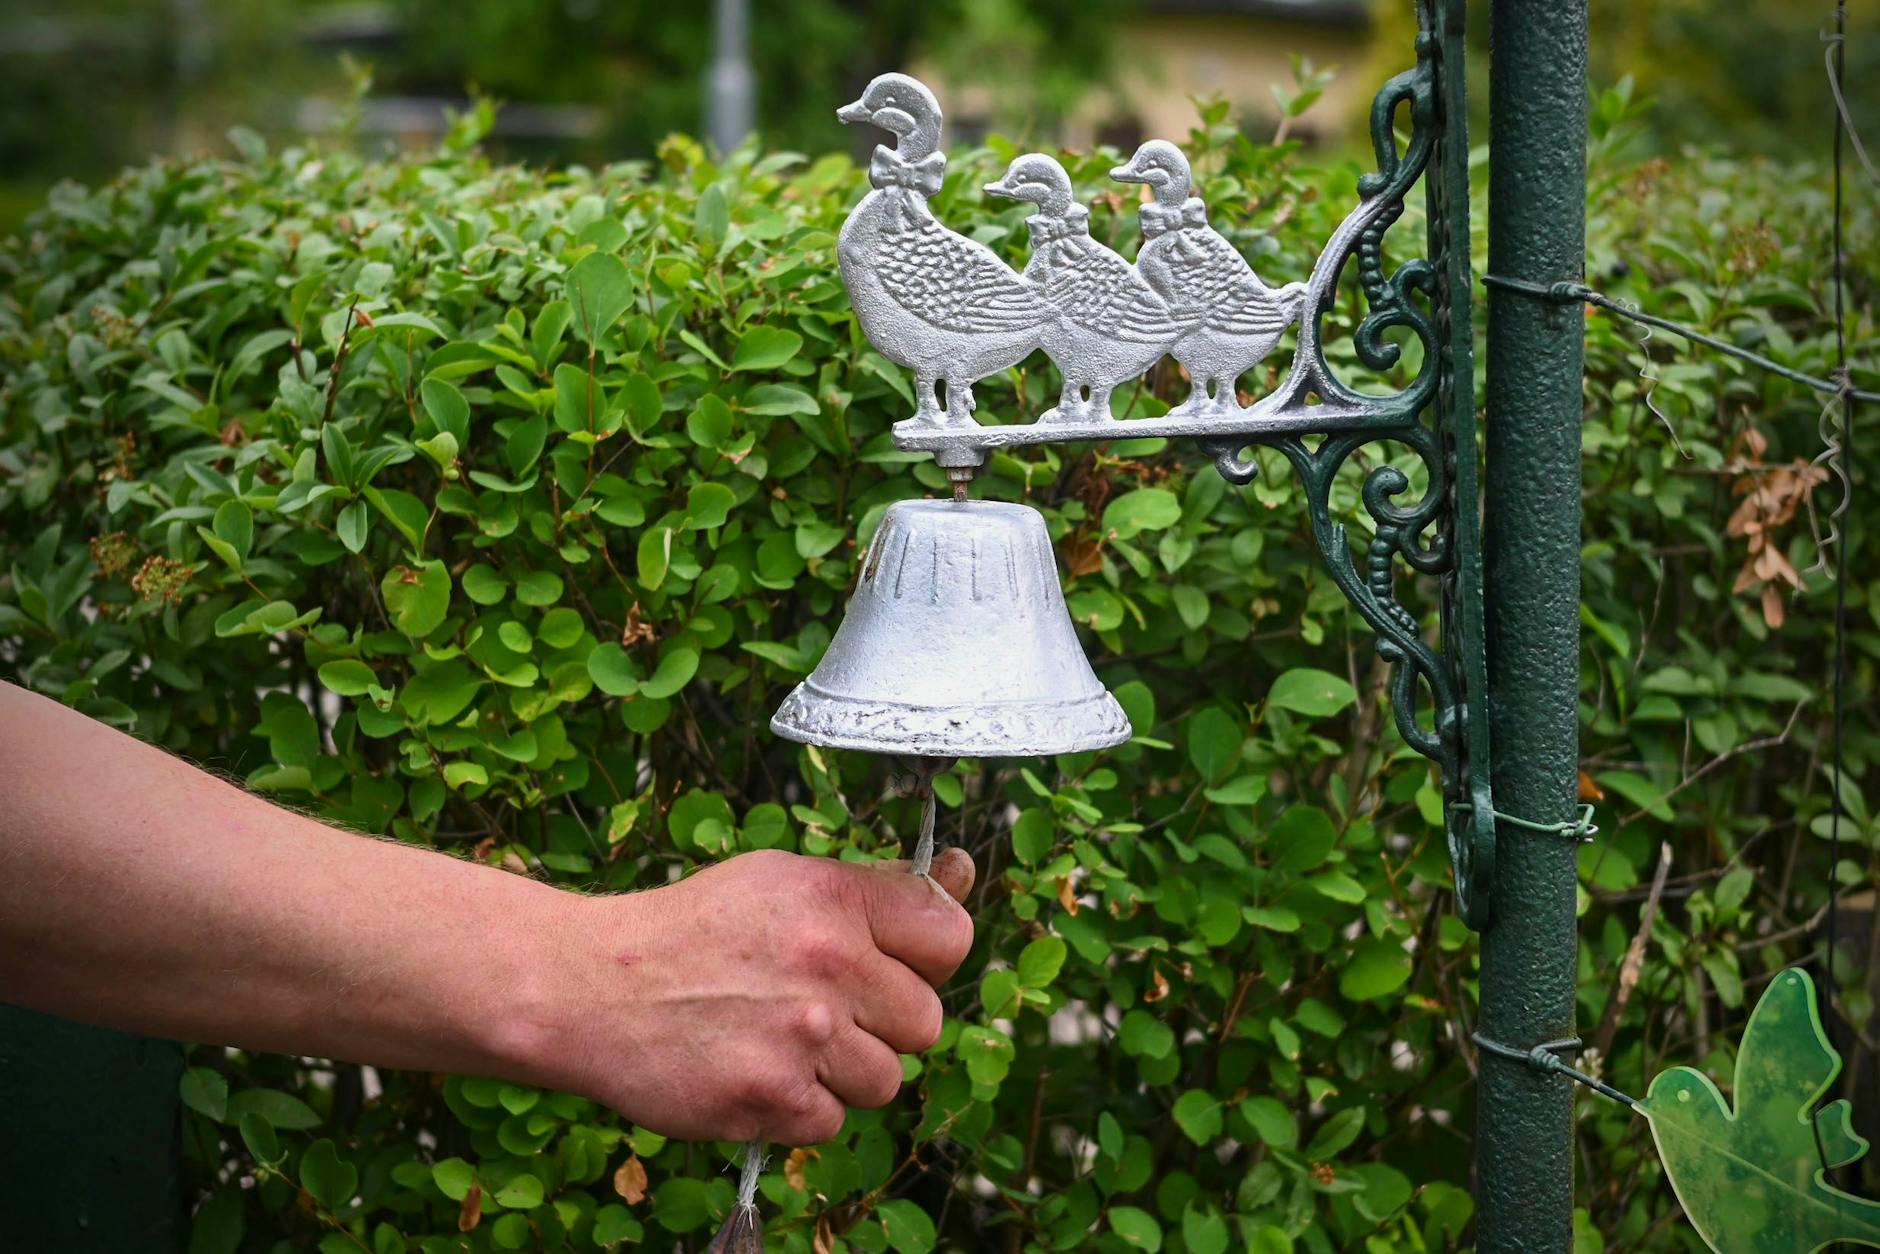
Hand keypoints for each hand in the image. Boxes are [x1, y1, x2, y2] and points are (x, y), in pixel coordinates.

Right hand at [541, 847, 975, 1143]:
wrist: (590, 986)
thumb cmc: (693, 931)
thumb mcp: (782, 882)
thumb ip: (875, 890)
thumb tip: (965, 873)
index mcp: (835, 899)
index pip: (952, 936)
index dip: (928, 958)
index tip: (895, 964)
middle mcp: (828, 963)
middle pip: (925, 1022)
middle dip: (882, 1024)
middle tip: (821, 1007)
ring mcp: (801, 1036)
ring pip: (884, 1081)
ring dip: (842, 1072)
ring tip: (780, 1038)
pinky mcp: (770, 1099)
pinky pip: (830, 1124)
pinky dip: (797, 1109)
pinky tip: (753, 1069)